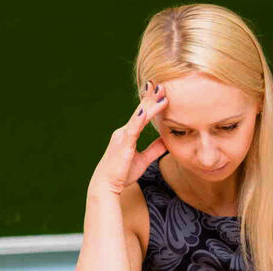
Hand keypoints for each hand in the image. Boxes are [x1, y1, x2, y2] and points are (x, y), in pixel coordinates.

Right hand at [90, 81, 168, 195]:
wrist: (106, 185)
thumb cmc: (122, 173)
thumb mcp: (143, 160)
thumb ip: (154, 149)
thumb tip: (166, 141)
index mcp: (128, 134)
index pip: (142, 115)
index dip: (151, 103)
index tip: (160, 92)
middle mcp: (124, 132)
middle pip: (140, 111)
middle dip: (151, 97)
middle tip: (162, 84)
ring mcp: (122, 136)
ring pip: (138, 116)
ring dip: (150, 103)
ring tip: (160, 92)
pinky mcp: (123, 144)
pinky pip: (133, 129)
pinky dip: (139, 119)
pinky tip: (145, 111)